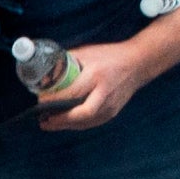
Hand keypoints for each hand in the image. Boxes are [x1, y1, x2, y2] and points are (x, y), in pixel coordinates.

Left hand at [34, 40, 153, 131]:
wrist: (138, 63)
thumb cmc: (110, 55)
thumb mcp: (87, 53)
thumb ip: (67, 62)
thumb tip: (46, 72)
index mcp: (96, 75)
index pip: (73, 93)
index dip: (54, 101)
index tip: (40, 100)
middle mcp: (104, 93)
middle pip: (81, 114)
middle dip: (60, 120)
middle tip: (43, 120)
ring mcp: (111, 105)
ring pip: (85, 122)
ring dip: (66, 125)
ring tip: (49, 123)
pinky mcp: (113, 112)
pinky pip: (91, 123)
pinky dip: (76, 124)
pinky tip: (65, 123)